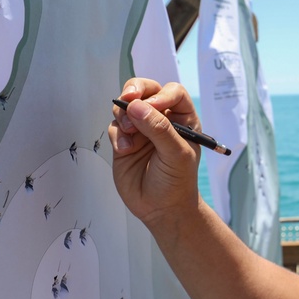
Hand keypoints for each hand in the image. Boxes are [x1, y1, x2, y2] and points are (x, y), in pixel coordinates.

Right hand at [109, 78, 201, 227]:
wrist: (161, 208)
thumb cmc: (177, 181)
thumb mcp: (176, 154)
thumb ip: (159, 129)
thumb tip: (136, 106)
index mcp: (183, 118)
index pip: (173, 92)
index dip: (161, 95)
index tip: (152, 105)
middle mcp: (162, 119)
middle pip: (146, 90)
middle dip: (135, 90)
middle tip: (128, 98)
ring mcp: (141, 129)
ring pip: (126, 105)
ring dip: (123, 113)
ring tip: (129, 132)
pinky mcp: (124, 140)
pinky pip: (115, 125)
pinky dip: (117, 134)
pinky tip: (125, 149)